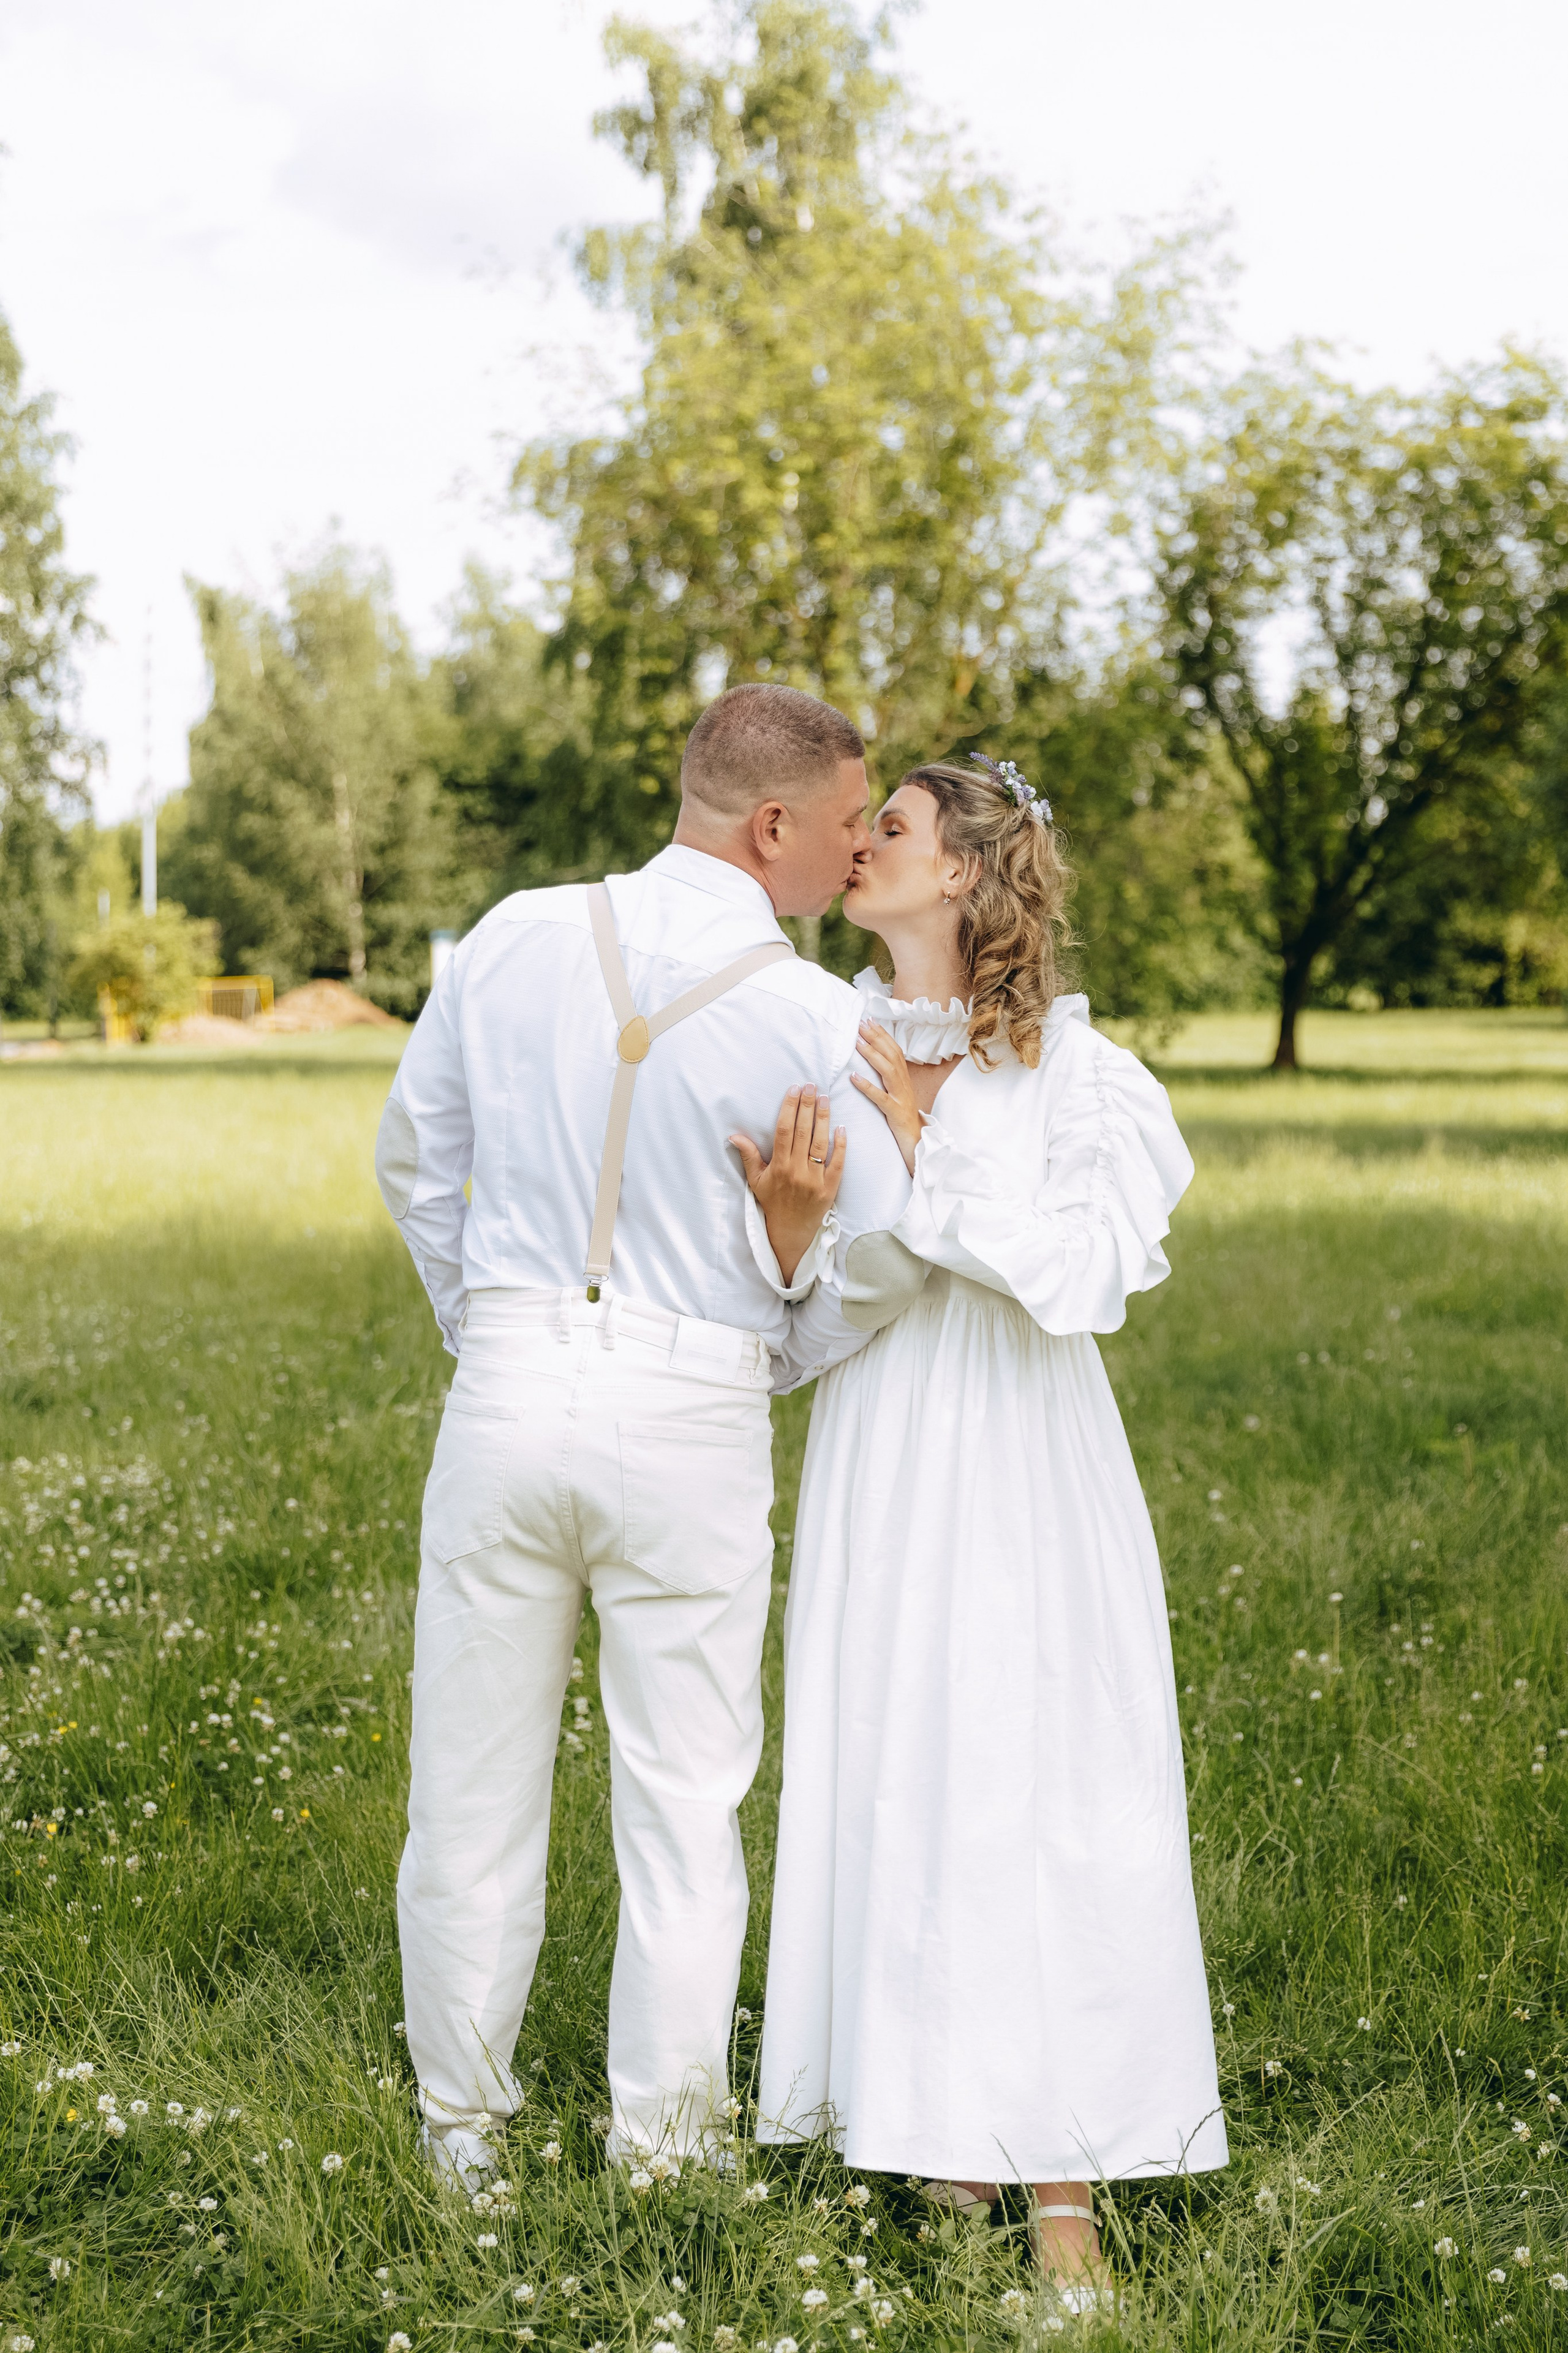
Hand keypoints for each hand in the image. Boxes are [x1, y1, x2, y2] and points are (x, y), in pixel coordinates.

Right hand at [730, 1086, 846, 1285]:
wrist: (790, 1231)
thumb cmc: (772, 1203)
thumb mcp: (755, 1181)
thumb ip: (748, 1156)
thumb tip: (734, 1135)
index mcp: (778, 1167)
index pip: (783, 1131)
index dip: (789, 1108)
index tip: (793, 1090)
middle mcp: (796, 1172)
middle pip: (802, 1132)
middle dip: (807, 1107)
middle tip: (812, 1086)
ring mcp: (815, 1180)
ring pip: (820, 1144)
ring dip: (823, 1119)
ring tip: (825, 1099)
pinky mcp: (830, 1189)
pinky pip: (837, 1164)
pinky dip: (840, 1146)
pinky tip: (842, 1127)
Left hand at [852, 1020, 921, 1173]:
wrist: (917, 1141)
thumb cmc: (903, 1116)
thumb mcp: (896, 1092)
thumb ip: (888, 1076)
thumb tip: (875, 1058)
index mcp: (903, 1077)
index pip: (893, 1050)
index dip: (882, 1034)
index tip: (868, 1020)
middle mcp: (904, 1083)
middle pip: (891, 1055)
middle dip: (876, 1037)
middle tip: (860, 1024)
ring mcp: (901, 1097)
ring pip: (887, 1071)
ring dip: (872, 1055)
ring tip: (857, 1042)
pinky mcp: (895, 1112)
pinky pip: (880, 1098)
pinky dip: (867, 1086)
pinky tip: (853, 1077)